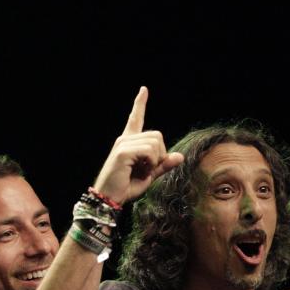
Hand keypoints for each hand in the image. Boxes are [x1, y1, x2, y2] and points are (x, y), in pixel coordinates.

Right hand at [92, 87, 183, 204]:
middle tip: (149, 169)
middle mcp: (125, 139)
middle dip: (160, 154)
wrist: (109, 199)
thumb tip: (180, 156)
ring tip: (142, 171)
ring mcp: (123, 144)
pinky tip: (141, 171)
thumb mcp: (149, 176)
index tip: (144, 90)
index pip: (135, 118)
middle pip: (157, 135)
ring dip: (155, 160)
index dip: (140, 104)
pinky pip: (148, 151)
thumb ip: (163, 165)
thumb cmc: (126, 188)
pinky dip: (151, 163)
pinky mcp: (123, 152)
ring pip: (155, 143)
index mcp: (129, 142)